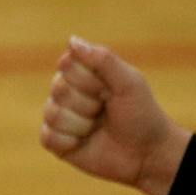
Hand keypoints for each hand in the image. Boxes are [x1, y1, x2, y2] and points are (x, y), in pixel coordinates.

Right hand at [39, 36, 190, 194]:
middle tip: (105, 111)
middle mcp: (68, 92)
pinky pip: (48, 137)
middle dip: (87, 104)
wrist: (147, 154)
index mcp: (84, 74)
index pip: (66, 64)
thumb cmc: (141, 115)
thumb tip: (71, 40)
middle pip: (58, 89)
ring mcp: (61, 117)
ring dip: (81, 124)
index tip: (108, 89)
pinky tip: (84, 143)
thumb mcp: (129, 82)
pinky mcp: (57, 142)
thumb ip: (102, 59)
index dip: (87, 80)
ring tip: (96, 129)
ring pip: (52, 113)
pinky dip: (68, 142)